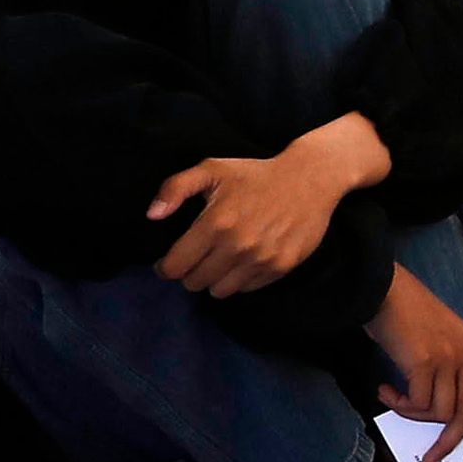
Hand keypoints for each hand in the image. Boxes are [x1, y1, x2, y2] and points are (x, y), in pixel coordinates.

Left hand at [148, 137, 362, 295]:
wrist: (309, 179)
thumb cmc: (255, 174)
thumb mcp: (211, 169)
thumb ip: (175, 188)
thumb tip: (152, 216)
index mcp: (215, 223)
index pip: (175, 266)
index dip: (165, 267)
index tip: (167, 263)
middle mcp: (237, 246)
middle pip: (195, 283)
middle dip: (189, 273)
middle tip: (196, 260)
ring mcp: (260, 260)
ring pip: (220, 291)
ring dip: (213, 281)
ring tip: (218, 264)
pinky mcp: (281, 267)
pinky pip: (247, 289)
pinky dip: (239, 280)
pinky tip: (242, 262)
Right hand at [369, 262, 462, 461]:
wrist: (381, 288)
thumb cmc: (403, 313)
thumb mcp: (438, 337)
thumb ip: (448, 368)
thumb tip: (438, 410)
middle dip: (450, 441)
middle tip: (432, 458)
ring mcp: (448, 358)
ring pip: (441, 412)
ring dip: (413, 416)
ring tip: (393, 401)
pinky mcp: (424, 362)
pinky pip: (417, 403)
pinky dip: (399, 405)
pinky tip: (384, 390)